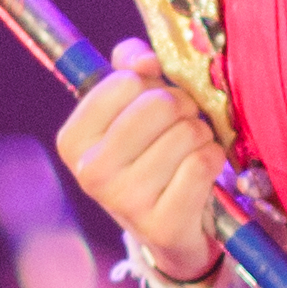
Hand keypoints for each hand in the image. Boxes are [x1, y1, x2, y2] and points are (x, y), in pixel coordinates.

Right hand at [53, 43, 228, 284]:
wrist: (168, 227)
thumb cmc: (149, 155)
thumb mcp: (129, 109)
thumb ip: (130, 67)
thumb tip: (145, 60)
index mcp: (73, 140)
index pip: (125, 81)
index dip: (152, 84)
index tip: (153, 104)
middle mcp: (91, 173)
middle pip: (160, 104)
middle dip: (182, 107)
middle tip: (181, 125)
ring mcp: (126, 202)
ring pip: (187, 132)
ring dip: (200, 135)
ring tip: (189, 151)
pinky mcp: (163, 224)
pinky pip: (204, 162)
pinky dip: (213, 158)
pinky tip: (201, 171)